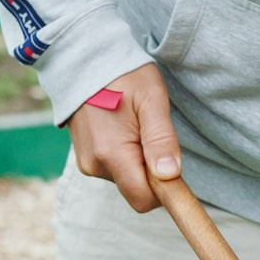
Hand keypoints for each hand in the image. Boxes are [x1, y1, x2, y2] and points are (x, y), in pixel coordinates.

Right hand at [68, 63, 180, 211]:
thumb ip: (161, 139)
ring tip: (136, 124)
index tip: (175, 169)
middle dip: (153, 172)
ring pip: (127, 178)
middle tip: (154, 134)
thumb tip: (169, 175)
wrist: (84, 59)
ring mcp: (87, 162)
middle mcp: (95, 164)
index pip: (143, 200)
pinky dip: (126, 155)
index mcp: (111, 154)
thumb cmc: (123, 75)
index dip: (165, 192)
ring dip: (139, 160)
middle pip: (137, 190)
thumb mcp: (151, 100)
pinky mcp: (86, 157)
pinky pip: (115, 168)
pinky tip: (124, 127)